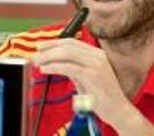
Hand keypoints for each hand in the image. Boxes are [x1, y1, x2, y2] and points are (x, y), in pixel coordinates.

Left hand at [35, 39, 153, 134]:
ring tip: (37, 63)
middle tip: (35, 55)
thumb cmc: (102, 97)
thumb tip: (58, 63)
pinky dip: (54, 67)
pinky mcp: (93, 75)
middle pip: (68, 45)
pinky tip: (45, 69)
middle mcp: (98, 56)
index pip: (72, 42)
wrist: (118, 110)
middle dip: (49, 49)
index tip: (41, 46)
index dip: (54, 42)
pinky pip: (69, 67)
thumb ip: (75, 69)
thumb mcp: (87, 78)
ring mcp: (96, 64)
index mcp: (97, 54)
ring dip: (49, 57)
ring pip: (67, 53)